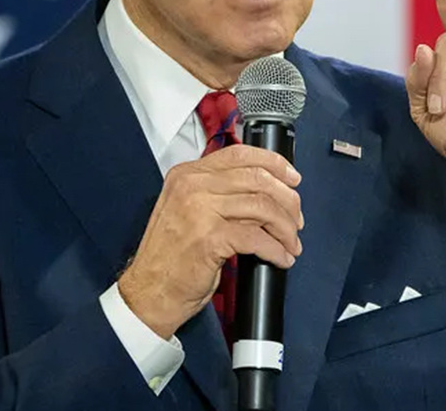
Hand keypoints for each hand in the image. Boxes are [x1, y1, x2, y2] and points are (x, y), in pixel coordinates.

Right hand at [117, 144, 303, 338]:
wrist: (149, 291)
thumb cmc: (170, 256)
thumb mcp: (188, 210)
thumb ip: (218, 193)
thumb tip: (264, 190)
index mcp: (186, 175)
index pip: (239, 155)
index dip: (274, 163)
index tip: (292, 177)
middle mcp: (191, 186)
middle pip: (257, 179)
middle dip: (287, 200)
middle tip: (296, 220)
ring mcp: (199, 210)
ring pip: (262, 206)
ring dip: (285, 228)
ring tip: (291, 243)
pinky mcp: (209, 238)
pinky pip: (257, 237)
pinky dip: (275, 249)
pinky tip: (280, 258)